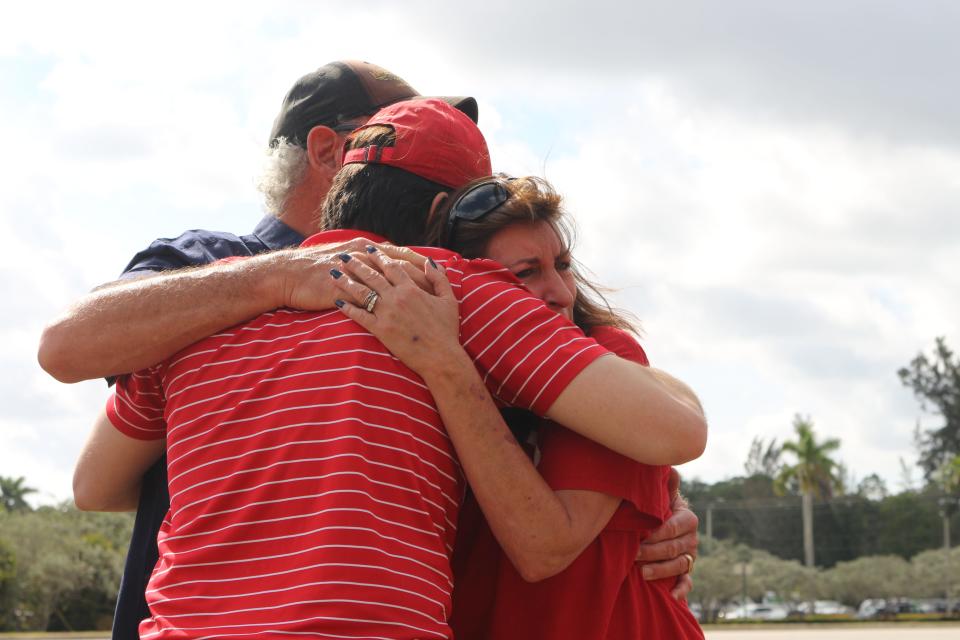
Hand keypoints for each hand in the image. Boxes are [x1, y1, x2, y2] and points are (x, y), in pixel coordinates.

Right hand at [275, 239, 428, 310]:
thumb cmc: (318, 264)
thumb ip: (369, 253)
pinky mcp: (343, 296)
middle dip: (420, 283)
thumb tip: (389, 257)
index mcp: (364, 247)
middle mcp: (362, 260)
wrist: (290, 274)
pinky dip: (383, 312)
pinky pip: (368, 305)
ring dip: (405, 299)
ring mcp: (353, 279)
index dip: (420, 265)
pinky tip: (395, 321)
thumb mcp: (345, 250)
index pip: (400, 255)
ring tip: (424, 308)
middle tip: (439, 293)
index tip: (438, 274)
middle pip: (399, 271)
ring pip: (386, 288)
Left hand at [331, 248, 461, 378]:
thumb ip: (439, 278)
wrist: (440, 357)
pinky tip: (337, 302)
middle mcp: (396, 298)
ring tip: (334, 273)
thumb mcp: (449, 300)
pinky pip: (360, 316)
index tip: (368, 249)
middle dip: (357, 264)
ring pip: (362, 293)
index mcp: (412, 289)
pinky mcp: (380, 330)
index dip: (378, 256)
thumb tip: (429, 262)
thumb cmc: (447, 329)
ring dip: (346, 281)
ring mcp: (387, 314)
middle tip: (344, 256)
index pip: (391, 267)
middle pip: (372, 276)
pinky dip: (348, 308)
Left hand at [636, 468, 698, 598]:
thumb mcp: (659, 492)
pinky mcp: (686, 571)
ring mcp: (690, 556)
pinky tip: (673, 596)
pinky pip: (688, 582)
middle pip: (675, 548)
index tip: (640, 535)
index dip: (658, 532)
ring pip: (679, 565)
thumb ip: (664, 483)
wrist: (656, 522)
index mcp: (687, 518)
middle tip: (633, 554)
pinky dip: (682, 589)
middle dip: (653, 552)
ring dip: (661, 570)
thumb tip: (670, 470)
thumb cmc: (655, 505)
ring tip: (642, 573)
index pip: (675, 527)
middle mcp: (692, 538)